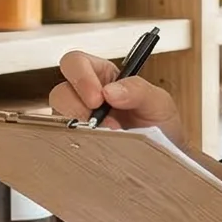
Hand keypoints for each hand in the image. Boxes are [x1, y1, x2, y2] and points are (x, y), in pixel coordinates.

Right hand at [50, 50, 186, 137]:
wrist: (163, 158)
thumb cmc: (161, 126)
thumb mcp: (158, 102)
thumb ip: (138, 89)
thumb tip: (110, 91)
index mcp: (103, 77)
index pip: (77, 63)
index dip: (80, 76)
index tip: (97, 98)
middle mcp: (84, 96)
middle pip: (60, 92)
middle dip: (76, 108)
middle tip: (97, 124)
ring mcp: (77, 122)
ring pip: (57, 119)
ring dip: (78, 129)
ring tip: (104, 140)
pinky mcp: (75, 143)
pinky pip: (63, 142)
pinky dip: (77, 145)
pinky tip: (96, 150)